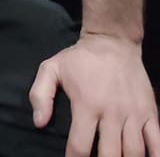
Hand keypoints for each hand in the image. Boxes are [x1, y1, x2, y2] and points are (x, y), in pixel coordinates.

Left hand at [30, 33, 159, 156]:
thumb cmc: (80, 58)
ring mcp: (134, 113)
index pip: (80, 145)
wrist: (113, 42)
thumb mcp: (51, 69)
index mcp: (87, 104)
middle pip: (110, 154)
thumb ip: (40, 95)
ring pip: (134, 151)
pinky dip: (154, 155)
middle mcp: (112, 112)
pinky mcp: (150, 112)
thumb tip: (39, 122)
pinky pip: (157, 141)